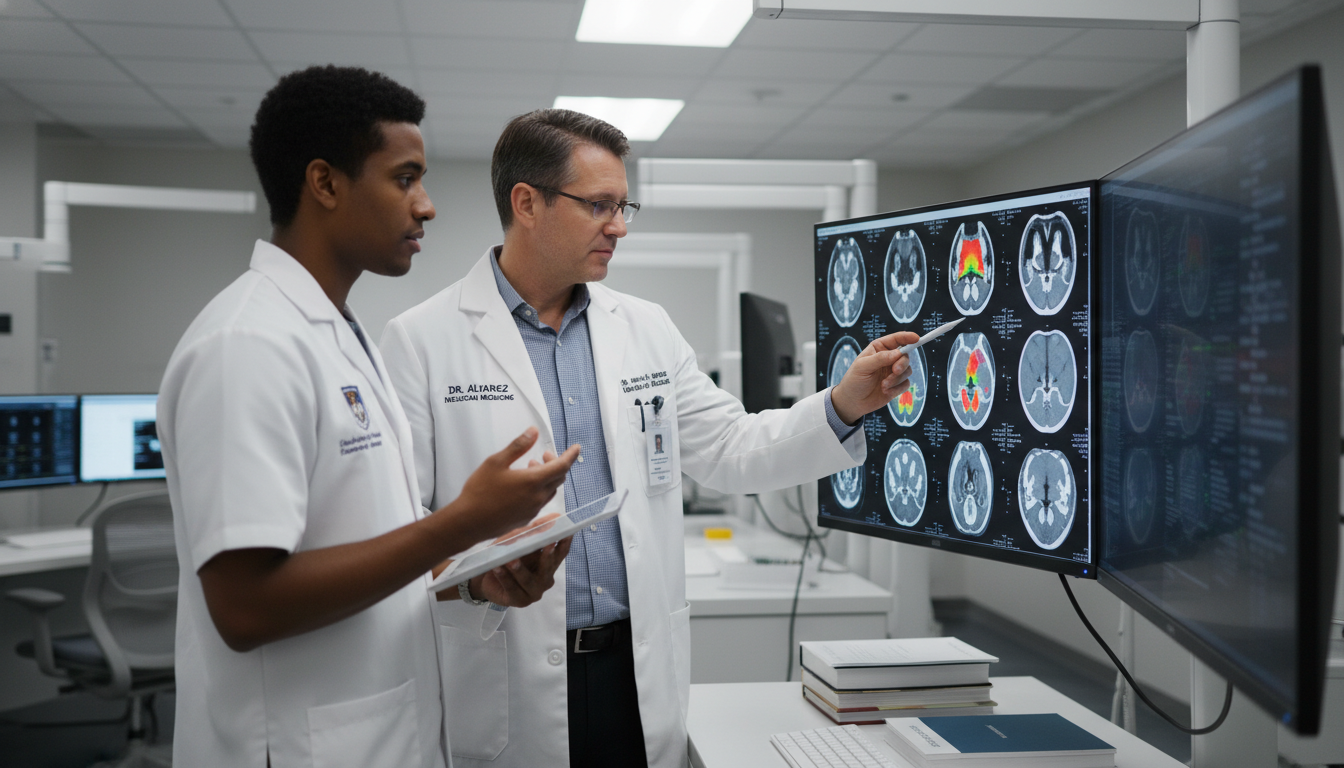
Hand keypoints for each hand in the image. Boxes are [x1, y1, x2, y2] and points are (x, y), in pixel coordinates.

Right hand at [444, 427, 578, 542]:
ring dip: (546, 477)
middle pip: (558, 478)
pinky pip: (540, 501)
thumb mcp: (496, 462)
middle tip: (544, 455)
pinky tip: (523, 486)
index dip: (571, 455)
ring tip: (530, 468)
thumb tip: (533, 432)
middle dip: (555, 464)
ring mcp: (533, 510)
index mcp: (533, 481)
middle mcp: (538, 497)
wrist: (468, 522)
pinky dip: (539, 490)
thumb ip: (518, 446)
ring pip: (550, 490)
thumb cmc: (479, 492)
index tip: (576, 448)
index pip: (562, 466)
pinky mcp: (526, 519)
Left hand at [466, 535, 571, 607]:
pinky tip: (497, 569)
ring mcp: (533, 592)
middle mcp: (545, 580)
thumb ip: (534, 532)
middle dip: (547, 556)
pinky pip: (512, 588)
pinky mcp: (519, 601)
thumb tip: (552, 517)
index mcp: (549, 565)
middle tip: (547, 545)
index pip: (561, 553)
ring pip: (528, 580)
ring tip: (511, 561)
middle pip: (548, 568)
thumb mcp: (519, 543)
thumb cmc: (506, 559)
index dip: (565, 542)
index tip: (567, 532)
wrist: (487, 580)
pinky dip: (505, 577)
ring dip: (520, 569)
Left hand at [830, 331, 920, 424]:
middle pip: (905, 356)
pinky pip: (906, 383)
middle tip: (894, 371)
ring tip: (883, 385)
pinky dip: (897, 388)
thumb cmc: (854, 380)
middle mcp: (888, 358)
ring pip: (907, 370)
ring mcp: (893, 372)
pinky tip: (885, 391)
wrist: (853, 402)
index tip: (916, 338)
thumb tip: (898, 353)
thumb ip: (880, 358)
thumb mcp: (863, 366)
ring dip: (896, 379)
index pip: (896, 339)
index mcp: (879, 348)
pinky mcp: (897, 385)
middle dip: (902, 363)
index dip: (907, 337)